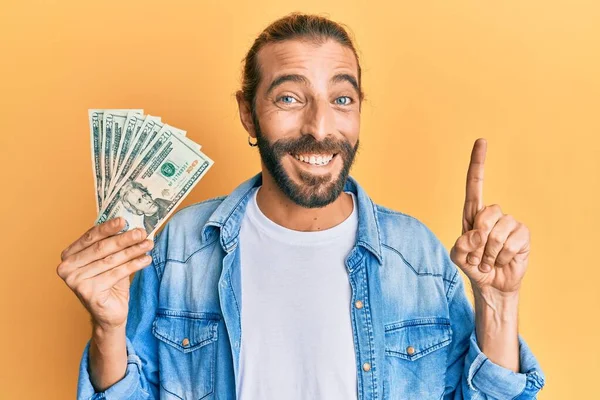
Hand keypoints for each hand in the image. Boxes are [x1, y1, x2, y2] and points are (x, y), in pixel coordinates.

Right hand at [56, 217, 153, 331]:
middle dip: (124, 239)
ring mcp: (76, 281)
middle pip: (101, 248)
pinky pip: (117, 273)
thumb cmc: (110, 283)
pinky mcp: (88, 292)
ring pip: (111, 260)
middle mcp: (67, 268)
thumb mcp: (110, 260)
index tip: (124, 220)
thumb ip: (112, 243)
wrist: (110, 314)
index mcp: (69, 255)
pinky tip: (146, 259)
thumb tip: (131, 224)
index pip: (90, 237)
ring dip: (133, 250)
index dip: (108, 228)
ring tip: (148, 244)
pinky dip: (134, 265)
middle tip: (141, 232)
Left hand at [449, 138, 529, 296]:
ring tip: (489, 261)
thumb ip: (461, 245)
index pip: (474, 185)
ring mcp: (509, 223)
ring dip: (490, 253)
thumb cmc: (473, 266)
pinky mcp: (523, 234)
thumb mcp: (458, 257)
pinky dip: (503, 256)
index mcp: (473, 214)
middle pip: (485, 215)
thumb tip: (477, 232)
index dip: (478, 163)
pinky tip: (502, 260)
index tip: (481, 141)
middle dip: (479, 240)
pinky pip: (512, 242)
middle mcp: (492, 215)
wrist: (491, 284)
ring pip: (498, 232)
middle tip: (478, 256)